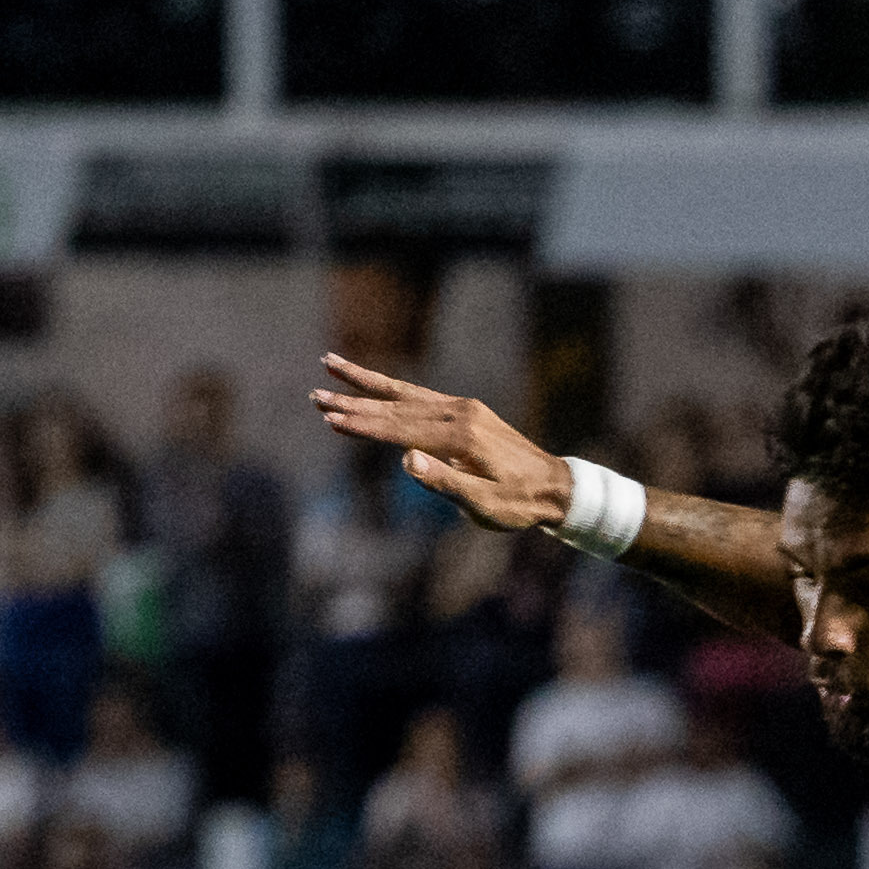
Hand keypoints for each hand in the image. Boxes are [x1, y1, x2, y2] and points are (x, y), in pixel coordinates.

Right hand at [308, 356, 573, 536]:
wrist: (555, 487)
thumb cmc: (519, 503)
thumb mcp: (485, 505)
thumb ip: (446, 483)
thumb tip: (407, 460)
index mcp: (461, 437)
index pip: (400, 429)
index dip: (363, 425)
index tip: (329, 419)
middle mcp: (460, 412)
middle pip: (395, 406)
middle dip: (352, 402)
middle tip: (313, 396)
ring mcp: (463, 407)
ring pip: (404, 391)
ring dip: (365, 381)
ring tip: (330, 363)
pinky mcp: (466, 409)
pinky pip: (420, 394)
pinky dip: (392, 387)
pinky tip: (373, 384)